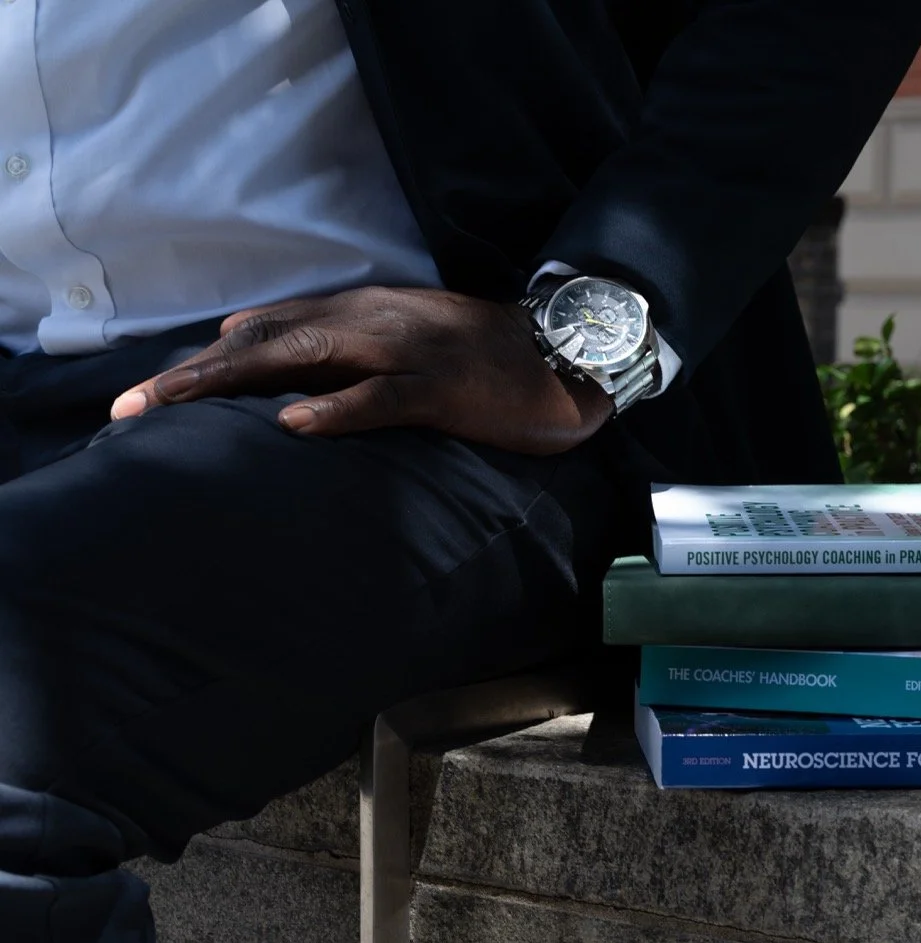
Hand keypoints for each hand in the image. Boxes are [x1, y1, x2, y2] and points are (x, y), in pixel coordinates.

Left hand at [110, 287, 614, 455]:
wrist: (561, 353)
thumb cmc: (479, 355)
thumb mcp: (396, 336)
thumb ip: (329, 339)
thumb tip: (248, 338)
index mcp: (360, 312)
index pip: (264, 330)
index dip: (203, 361)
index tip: (145, 396)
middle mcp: (372, 321)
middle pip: (266, 342)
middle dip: (194, 375)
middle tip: (130, 410)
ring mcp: (407, 351)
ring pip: (308, 360)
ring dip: (237, 383)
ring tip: (176, 410)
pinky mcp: (443, 387)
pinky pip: (382, 397)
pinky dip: (336, 408)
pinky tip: (294, 424)